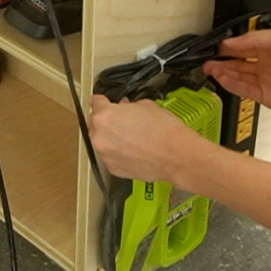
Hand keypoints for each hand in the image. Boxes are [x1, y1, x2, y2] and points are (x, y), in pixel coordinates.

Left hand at [89, 94, 211, 183]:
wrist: (175, 155)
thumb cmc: (163, 127)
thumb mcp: (146, 106)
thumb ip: (128, 106)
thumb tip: (124, 108)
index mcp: (105, 116)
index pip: (95, 102)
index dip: (103, 101)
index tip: (106, 102)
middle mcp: (99, 136)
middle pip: (94, 123)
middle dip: (105, 120)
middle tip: (121, 121)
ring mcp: (104, 155)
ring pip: (101, 142)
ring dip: (110, 138)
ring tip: (129, 138)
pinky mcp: (112, 169)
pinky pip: (110, 157)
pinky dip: (117, 153)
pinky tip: (133, 151)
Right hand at [203, 28, 270, 112]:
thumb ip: (252, 40)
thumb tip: (231, 42)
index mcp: (269, 47)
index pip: (242, 46)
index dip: (227, 46)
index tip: (213, 46)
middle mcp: (266, 64)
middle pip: (238, 62)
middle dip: (221, 61)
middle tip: (206, 60)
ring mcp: (266, 81)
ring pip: (239, 76)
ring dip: (223, 72)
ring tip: (209, 68)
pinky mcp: (266, 96)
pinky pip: (244, 90)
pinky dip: (232, 85)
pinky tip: (222, 78)